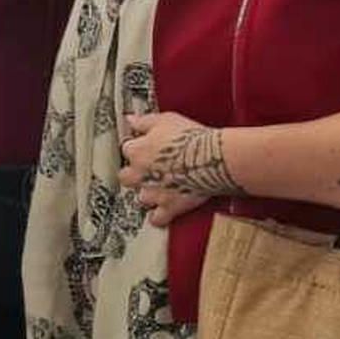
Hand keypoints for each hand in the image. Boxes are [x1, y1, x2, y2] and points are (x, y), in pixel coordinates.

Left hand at [119, 112, 236, 226]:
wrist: (213, 159)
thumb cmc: (192, 138)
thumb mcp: (166, 120)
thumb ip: (144, 121)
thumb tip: (130, 119)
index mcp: (137, 150)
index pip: (127, 149)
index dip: (137, 148)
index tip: (145, 148)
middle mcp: (140, 173)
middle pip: (126, 177)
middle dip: (135, 175)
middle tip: (149, 170)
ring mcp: (154, 192)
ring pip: (141, 198)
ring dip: (148, 195)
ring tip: (160, 189)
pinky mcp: (170, 207)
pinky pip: (157, 218)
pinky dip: (159, 217)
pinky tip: (163, 213)